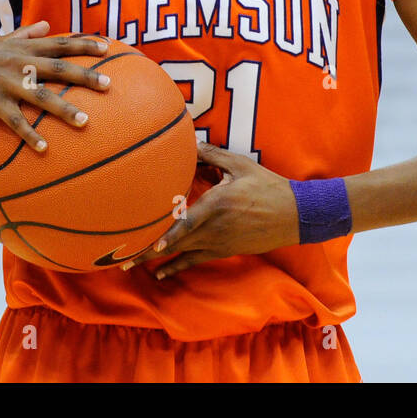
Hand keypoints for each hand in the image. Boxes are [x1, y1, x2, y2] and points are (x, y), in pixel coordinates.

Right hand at [0, 20, 110, 150]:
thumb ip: (24, 34)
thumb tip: (47, 25)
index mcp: (21, 48)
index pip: (58, 43)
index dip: (83, 44)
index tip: (107, 48)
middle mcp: (17, 62)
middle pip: (57, 67)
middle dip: (84, 75)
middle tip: (108, 84)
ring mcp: (4, 82)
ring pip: (40, 96)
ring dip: (64, 109)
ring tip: (85, 122)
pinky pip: (15, 121)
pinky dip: (30, 135)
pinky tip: (45, 148)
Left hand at [123, 140, 299, 278]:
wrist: (293, 214)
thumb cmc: (267, 186)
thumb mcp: (240, 165)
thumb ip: (212, 155)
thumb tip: (189, 143)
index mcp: (217, 204)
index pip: (188, 223)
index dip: (168, 236)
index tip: (150, 246)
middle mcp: (215, 227)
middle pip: (177, 242)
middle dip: (149, 251)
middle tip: (123, 260)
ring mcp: (219, 242)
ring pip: (182, 253)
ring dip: (156, 260)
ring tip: (131, 266)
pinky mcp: (224, 250)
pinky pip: (195, 260)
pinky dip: (176, 267)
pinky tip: (160, 274)